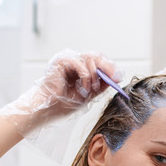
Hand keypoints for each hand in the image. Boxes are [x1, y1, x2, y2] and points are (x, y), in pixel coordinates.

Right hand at [0, 49, 121, 133]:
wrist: (46, 109)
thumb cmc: (62, 103)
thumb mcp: (87, 94)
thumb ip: (100, 86)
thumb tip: (115, 78)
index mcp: (77, 67)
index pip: (97, 60)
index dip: (109, 67)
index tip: (118, 76)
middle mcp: (72, 60)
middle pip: (96, 56)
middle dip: (107, 67)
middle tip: (113, 78)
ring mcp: (66, 59)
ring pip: (90, 59)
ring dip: (95, 77)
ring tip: (91, 90)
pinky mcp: (61, 61)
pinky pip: (81, 65)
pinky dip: (86, 78)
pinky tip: (83, 89)